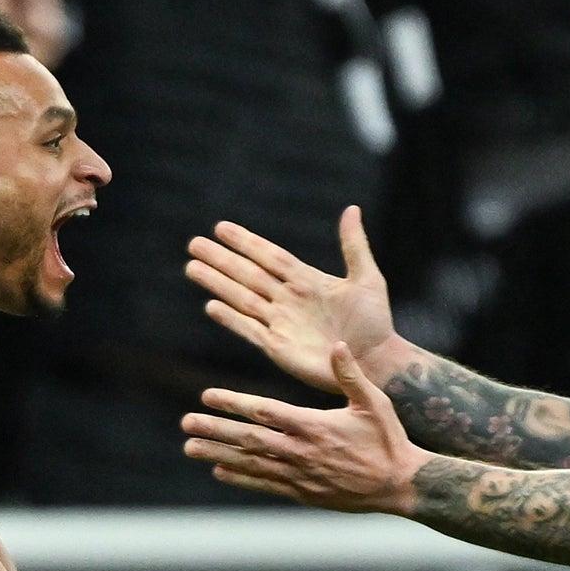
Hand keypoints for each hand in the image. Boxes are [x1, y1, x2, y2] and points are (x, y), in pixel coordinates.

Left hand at [182, 343, 422, 511]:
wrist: (400, 485)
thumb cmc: (389, 441)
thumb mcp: (374, 403)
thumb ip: (351, 374)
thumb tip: (336, 344)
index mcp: (314, 426)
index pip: (265, 412)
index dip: (234, 404)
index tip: (207, 396)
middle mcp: (301, 452)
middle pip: (249, 439)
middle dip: (215, 430)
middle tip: (186, 424)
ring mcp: (300, 476)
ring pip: (251, 463)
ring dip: (218, 454)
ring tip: (190, 447)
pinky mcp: (304, 494)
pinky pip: (265, 484)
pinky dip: (241, 478)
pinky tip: (220, 471)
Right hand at [188, 204, 398, 392]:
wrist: (376, 361)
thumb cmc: (376, 323)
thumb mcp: (367, 279)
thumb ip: (354, 245)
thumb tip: (351, 209)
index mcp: (306, 281)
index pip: (269, 256)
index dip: (246, 242)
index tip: (221, 228)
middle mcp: (288, 299)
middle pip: (248, 274)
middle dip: (222, 260)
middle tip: (194, 243)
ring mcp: (281, 323)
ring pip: (242, 299)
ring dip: (218, 284)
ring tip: (193, 267)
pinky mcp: (279, 348)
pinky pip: (250, 331)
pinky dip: (232, 319)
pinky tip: (212, 306)